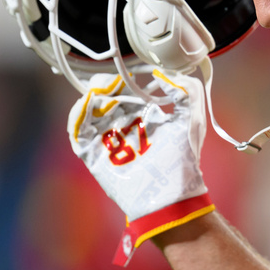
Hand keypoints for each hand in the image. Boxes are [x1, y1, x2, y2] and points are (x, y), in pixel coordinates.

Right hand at [68, 70, 213, 265]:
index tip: (128, 74)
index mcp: (144, 115)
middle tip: (111, 84)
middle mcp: (123, 125)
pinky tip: (88, 106)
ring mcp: (106, 140)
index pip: (127, 89)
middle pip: (104, 96)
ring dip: (90, 98)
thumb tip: (163, 73)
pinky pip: (77, 132)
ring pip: (88, 111)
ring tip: (100, 94)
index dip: (124, 78)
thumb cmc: (183, 161)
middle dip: (104, 85)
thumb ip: (187, 91)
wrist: (169, 196)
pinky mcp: (93, 155)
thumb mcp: (192, 120)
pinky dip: (77, 116)